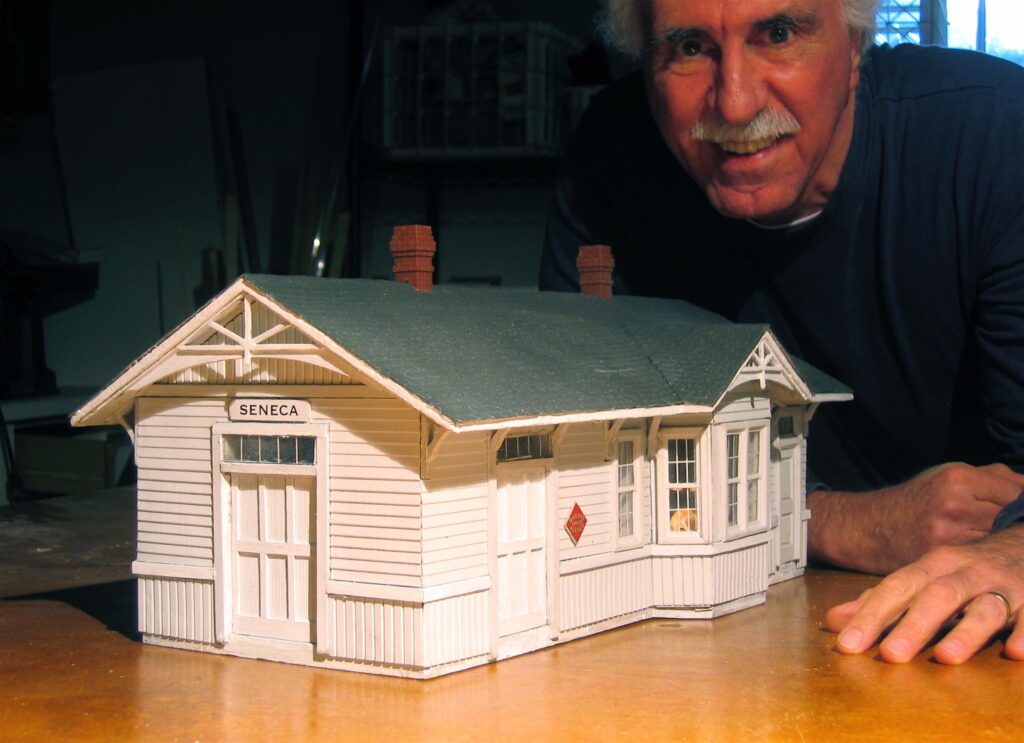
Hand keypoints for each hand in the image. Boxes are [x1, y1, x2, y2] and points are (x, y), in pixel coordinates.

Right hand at [808, 462, 1023, 573]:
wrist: (865, 527)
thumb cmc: (911, 501)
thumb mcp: (945, 476)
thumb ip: (991, 477)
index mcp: (958, 477)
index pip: (1016, 493)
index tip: (1023, 516)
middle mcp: (954, 502)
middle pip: (1011, 520)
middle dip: (1016, 530)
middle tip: (1014, 537)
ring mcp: (947, 532)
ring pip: (997, 543)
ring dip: (1003, 549)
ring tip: (998, 551)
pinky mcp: (940, 558)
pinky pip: (977, 561)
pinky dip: (984, 562)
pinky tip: (983, 564)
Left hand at [824, 524, 1023, 663]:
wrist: (1023, 546)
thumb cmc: (964, 571)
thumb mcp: (922, 578)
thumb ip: (881, 600)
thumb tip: (835, 621)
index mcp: (932, 565)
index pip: (897, 588)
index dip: (871, 615)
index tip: (847, 644)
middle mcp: (965, 573)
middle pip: (938, 595)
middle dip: (914, 625)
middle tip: (891, 654)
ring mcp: (1002, 587)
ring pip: (984, 607)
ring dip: (966, 633)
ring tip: (946, 657)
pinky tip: (1015, 652)